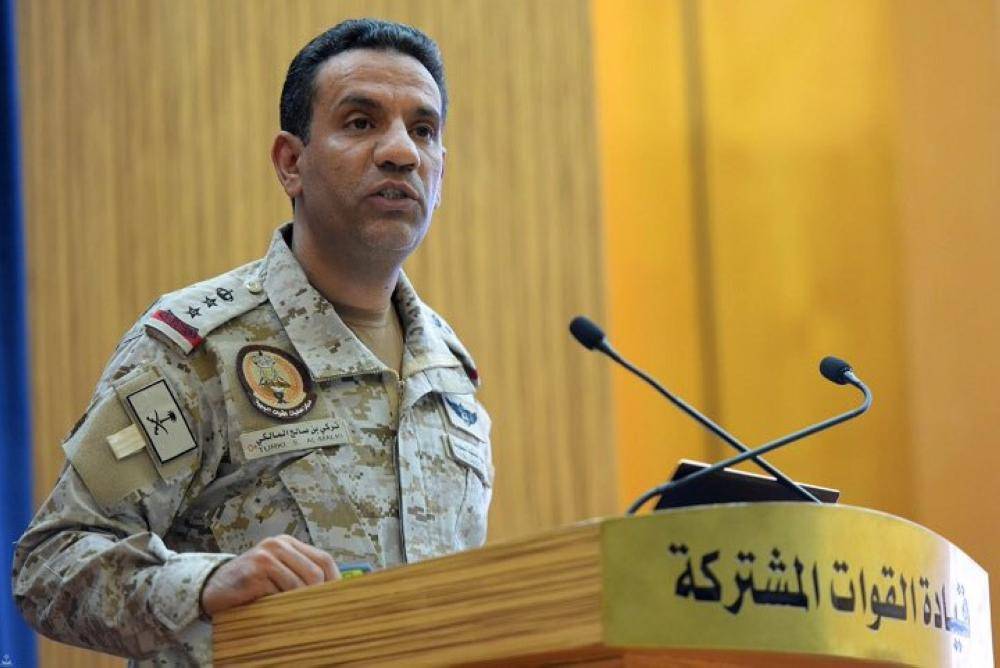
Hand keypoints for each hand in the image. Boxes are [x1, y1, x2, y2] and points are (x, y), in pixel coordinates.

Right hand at [200, 534, 339, 616]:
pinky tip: (274, 609)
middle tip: (316, 611)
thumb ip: (300, 575)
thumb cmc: (252, 583)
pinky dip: (280, 605)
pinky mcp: (254, 573)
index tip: (338, 599)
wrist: (214, 587)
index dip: (334, 580)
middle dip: (318, 595)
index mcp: (288, 543)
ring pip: (298, 584)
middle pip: (314, 572)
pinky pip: (278, 593)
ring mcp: (265, 557)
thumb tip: (333, 593)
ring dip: (299, 603)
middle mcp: (278, 545)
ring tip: (295, 612)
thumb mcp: (279, 572)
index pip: (324, 559)